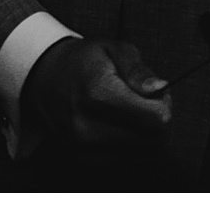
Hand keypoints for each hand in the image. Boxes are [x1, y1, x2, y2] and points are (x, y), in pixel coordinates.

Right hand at [16, 36, 170, 151]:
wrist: (46, 81)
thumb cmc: (85, 62)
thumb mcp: (114, 49)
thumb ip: (138, 70)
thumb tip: (160, 88)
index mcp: (97, 93)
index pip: (154, 119)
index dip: (164, 105)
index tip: (156, 92)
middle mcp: (87, 127)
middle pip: (152, 140)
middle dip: (158, 121)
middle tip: (145, 100)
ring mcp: (84, 148)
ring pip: (143, 153)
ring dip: (146, 134)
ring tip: (130, 110)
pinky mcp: (85, 161)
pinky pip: (127, 159)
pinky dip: (132, 144)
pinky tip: (120, 124)